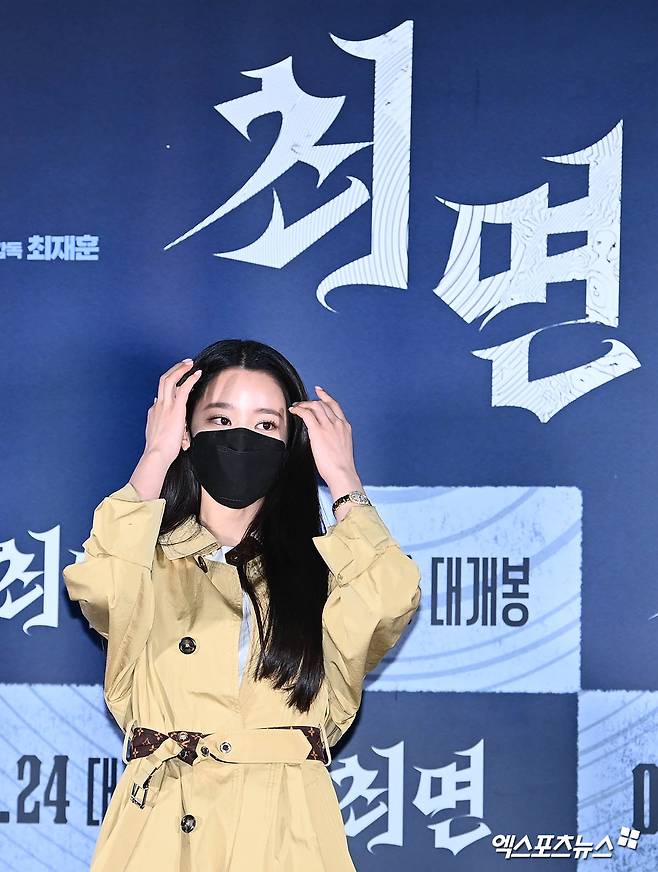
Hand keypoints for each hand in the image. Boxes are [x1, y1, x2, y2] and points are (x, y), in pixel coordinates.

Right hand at [144, 359, 201, 467]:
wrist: (156, 454)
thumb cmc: (159, 450)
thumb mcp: (157, 434)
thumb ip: (158, 423)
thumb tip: (158, 412)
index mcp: (154, 411)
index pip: (161, 394)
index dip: (169, 386)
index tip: (177, 383)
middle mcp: (158, 405)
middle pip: (163, 380)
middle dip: (174, 369)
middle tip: (184, 363)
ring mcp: (165, 405)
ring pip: (171, 379)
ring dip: (181, 368)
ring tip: (190, 363)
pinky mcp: (175, 408)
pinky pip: (183, 387)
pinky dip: (190, 378)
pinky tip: (197, 373)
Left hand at [288, 386, 362, 500]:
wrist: (342, 473)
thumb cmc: (341, 466)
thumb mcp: (342, 447)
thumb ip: (335, 438)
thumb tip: (324, 439)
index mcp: (345, 427)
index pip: (335, 406)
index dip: (326, 397)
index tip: (320, 391)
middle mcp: (338, 423)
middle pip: (323, 404)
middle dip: (311, 401)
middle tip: (301, 403)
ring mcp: (329, 426)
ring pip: (315, 406)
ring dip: (304, 404)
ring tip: (296, 407)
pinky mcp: (319, 431)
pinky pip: (307, 414)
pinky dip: (299, 410)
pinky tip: (294, 411)